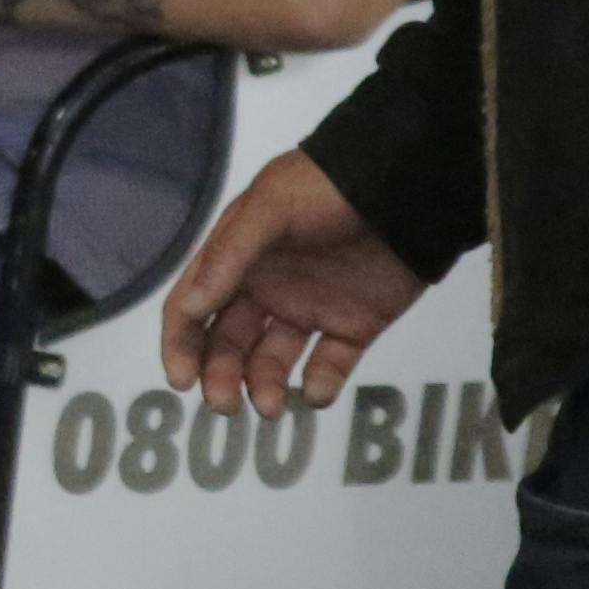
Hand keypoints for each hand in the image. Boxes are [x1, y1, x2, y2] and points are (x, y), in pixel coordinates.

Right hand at [162, 147, 427, 413]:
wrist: (408, 183)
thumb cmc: (329, 184)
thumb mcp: (270, 208)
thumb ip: (228, 256)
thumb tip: (189, 307)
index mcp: (236, 261)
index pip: (192, 309)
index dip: (180, 345)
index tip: (182, 379)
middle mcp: (266, 289)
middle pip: (227, 345)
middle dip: (220, 377)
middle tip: (225, 403)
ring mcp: (309, 308)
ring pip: (272, 362)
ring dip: (264, 387)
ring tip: (271, 405)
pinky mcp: (352, 325)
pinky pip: (329, 365)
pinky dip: (320, 385)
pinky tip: (317, 389)